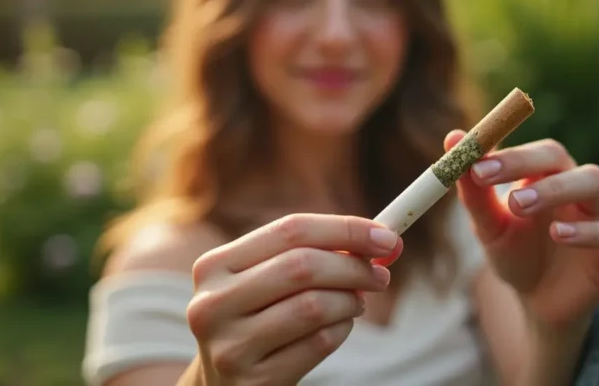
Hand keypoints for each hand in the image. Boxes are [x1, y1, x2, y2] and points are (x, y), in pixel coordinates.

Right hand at [187, 213, 402, 385]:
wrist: (224, 384)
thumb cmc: (258, 317)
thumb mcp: (268, 280)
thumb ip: (314, 252)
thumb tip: (381, 237)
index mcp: (214, 265)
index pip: (290, 230)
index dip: (344, 229)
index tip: (385, 236)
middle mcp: (213, 303)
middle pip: (302, 266)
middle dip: (353, 267)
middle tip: (380, 276)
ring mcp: (230, 346)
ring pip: (313, 306)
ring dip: (348, 302)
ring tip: (354, 304)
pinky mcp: (253, 381)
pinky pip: (317, 344)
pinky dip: (340, 332)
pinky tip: (338, 329)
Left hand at [445, 131, 598, 329]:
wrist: (539, 303)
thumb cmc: (514, 254)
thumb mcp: (488, 227)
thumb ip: (473, 190)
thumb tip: (453, 139)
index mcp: (541, 174)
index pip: (526, 149)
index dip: (503, 153)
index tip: (474, 164)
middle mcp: (571, 185)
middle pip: (557, 156)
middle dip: (523, 163)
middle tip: (488, 178)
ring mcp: (597, 214)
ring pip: (593, 181)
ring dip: (556, 188)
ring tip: (519, 205)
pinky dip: (587, 230)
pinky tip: (558, 234)